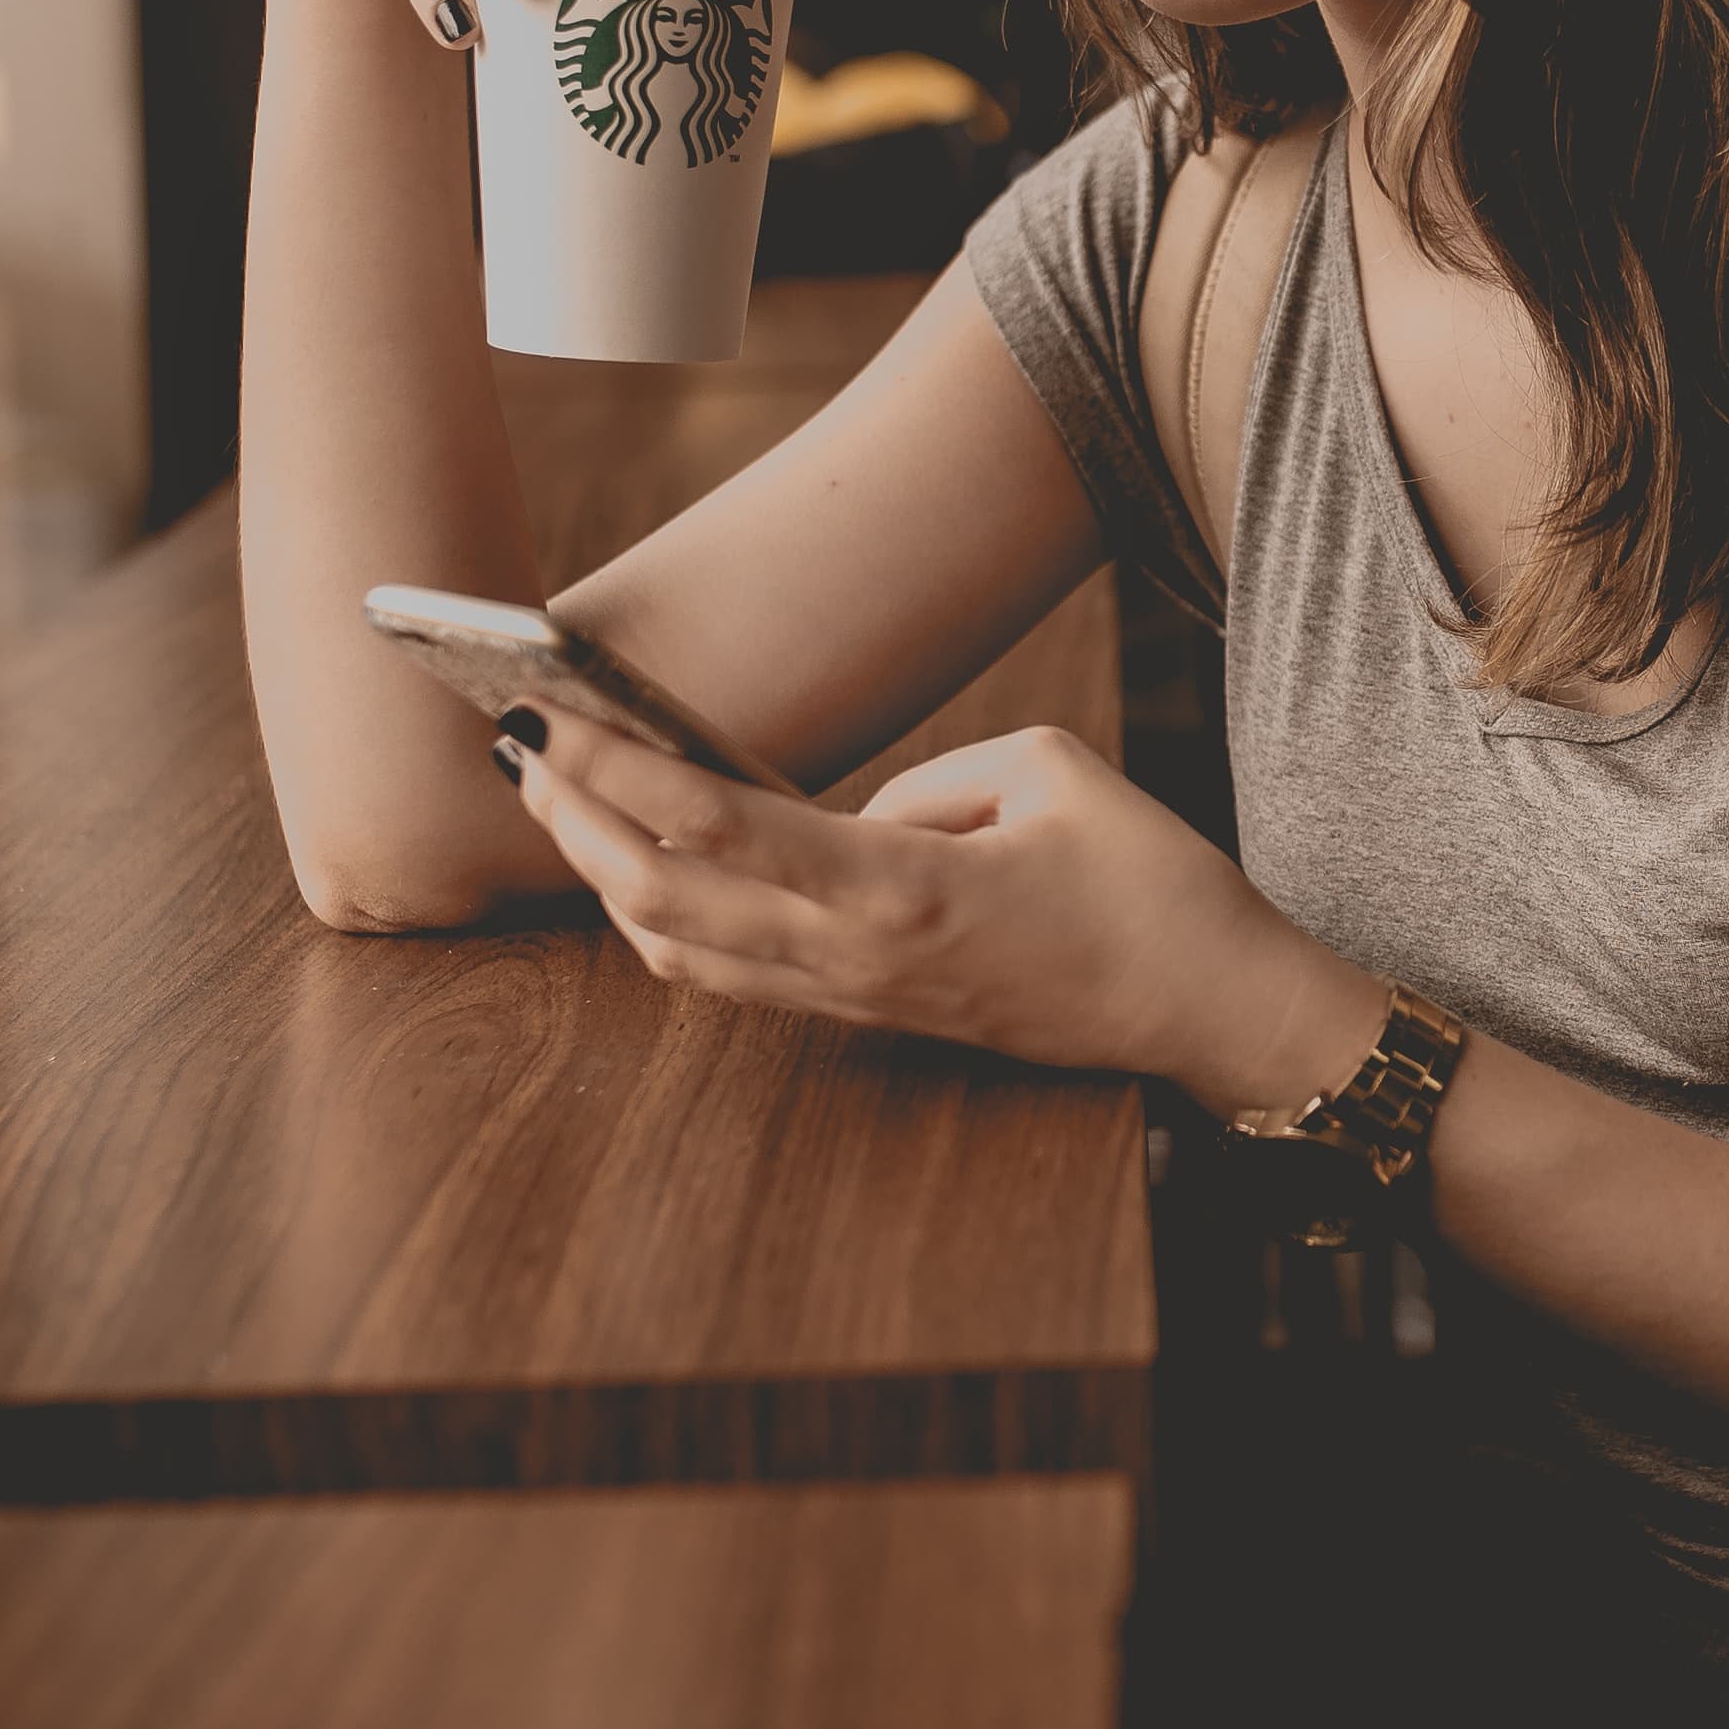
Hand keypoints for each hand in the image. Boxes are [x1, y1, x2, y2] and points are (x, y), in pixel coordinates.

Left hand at [499, 711, 1382, 1106]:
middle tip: (520, 742)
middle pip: (660, 903)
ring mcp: (857, 998)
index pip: (714, 830)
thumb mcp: (1049, 774)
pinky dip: (662, 919)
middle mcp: (855, 959)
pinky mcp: (870, 1012)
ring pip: (679, 952)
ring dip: (605, 877)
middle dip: (575, 823)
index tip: (547, 716)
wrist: (1208, 1012)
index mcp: (898, 891)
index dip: (615, 772)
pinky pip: (731, 973)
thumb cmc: (1149, 886)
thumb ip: (930, 784)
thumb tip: (854, 818)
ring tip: (560, 797)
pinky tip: (640, 867)